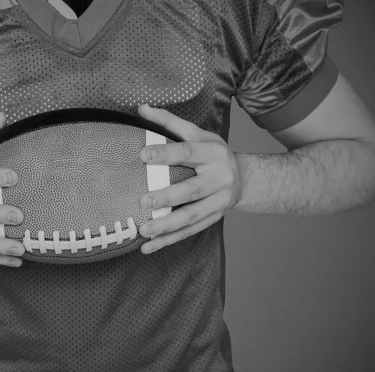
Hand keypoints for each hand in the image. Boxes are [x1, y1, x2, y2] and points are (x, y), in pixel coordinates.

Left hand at [137, 104, 242, 253]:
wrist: (246, 179)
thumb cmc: (213, 153)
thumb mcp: (198, 133)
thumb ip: (169, 122)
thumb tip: (141, 108)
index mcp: (213, 153)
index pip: (188, 152)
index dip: (165, 154)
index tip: (142, 154)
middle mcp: (219, 179)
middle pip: (191, 190)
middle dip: (167, 197)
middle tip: (143, 201)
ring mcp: (218, 202)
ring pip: (192, 217)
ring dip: (167, 226)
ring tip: (144, 230)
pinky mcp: (213, 219)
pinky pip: (189, 232)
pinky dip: (168, 241)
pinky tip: (148, 247)